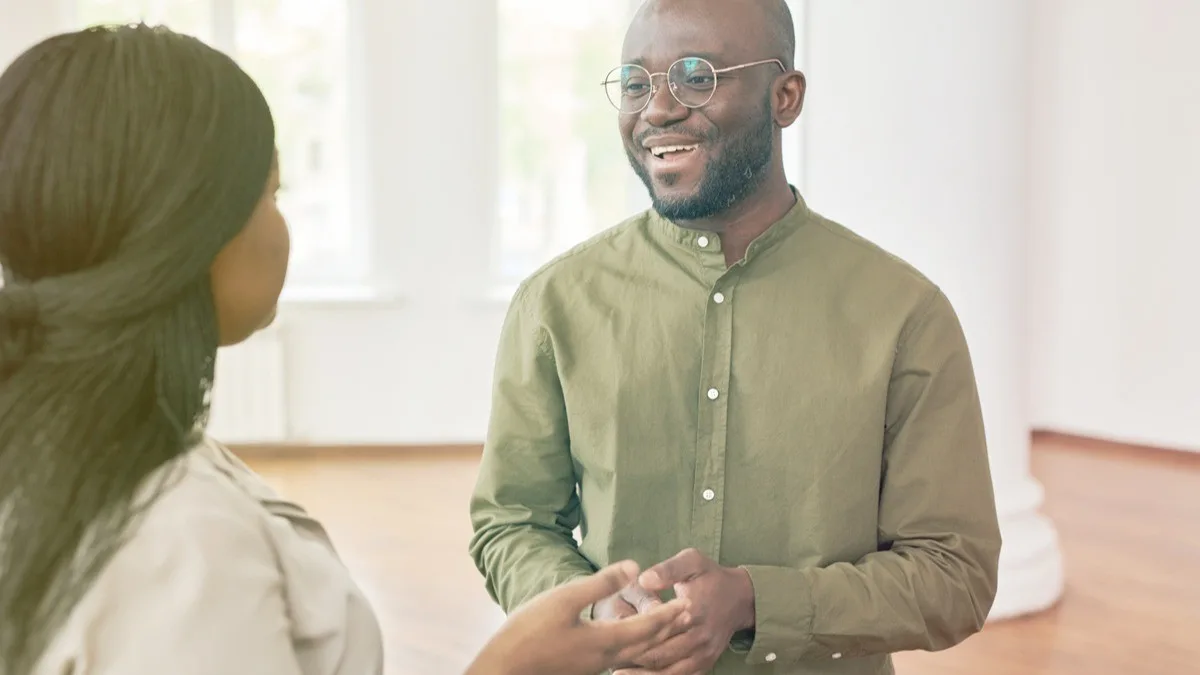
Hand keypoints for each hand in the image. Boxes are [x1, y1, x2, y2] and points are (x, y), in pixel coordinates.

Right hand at [464, 560, 691, 674]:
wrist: (503, 670)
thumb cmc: (529, 632)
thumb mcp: (565, 598)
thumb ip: (601, 582)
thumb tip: (635, 566)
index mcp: (606, 640)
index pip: (649, 627)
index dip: (669, 613)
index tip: (688, 602)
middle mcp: (606, 659)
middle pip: (648, 644)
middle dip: (669, 628)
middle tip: (689, 615)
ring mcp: (593, 668)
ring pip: (635, 655)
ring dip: (654, 641)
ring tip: (666, 628)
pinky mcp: (582, 670)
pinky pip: (620, 661)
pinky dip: (634, 650)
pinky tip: (628, 645)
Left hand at [613, 548, 755, 674]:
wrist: (741, 598)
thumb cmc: (711, 577)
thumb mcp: (692, 562)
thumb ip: (669, 569)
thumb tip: (644, 578)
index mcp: (694, 611)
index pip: (659, 631)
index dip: (634, 637)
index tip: (610, 638)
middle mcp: (700, 638)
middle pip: (661, 657)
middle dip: (633, 660)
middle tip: (607, 659)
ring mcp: (704, 654)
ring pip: (670, 673)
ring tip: (618, 673)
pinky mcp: (706, 664)